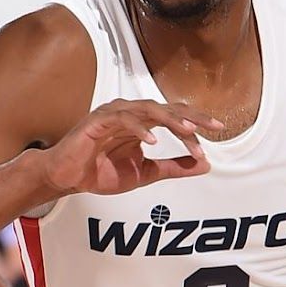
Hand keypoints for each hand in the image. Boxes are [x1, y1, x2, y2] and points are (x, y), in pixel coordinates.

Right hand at [41, 99, 224, 197]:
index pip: (175, 117)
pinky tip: (152, 142)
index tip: (217, 134)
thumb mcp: (146, 173)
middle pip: (167, 108)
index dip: (197, 124)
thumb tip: (205, 165)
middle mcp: (131, 114)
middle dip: (191, 117)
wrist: (68, 177)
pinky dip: (138, 129)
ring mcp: (114, 114)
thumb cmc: (102, 171)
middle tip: (212, 127)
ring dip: (169, 121)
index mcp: (143, 123)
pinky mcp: (97, 121)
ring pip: (147, 110)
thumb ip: (174, 168)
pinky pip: (121, 120)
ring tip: (188, 130)